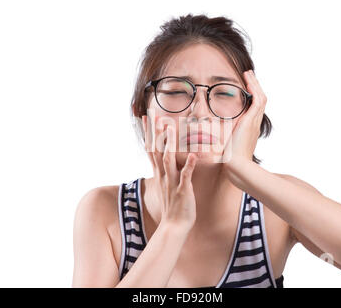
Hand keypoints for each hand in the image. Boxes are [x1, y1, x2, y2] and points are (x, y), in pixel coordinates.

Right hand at [144, 117, 198, 231]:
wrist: (174, 227)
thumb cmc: (173, 207)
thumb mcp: (166, 185)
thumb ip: (166, 171)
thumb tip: (165, 160)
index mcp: (160, 173)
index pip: (151, 149)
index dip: (148, 133)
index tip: (145, 117)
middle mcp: (163, 176)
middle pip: (156, 150)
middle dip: (155, 132)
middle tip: (153, 114)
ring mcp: (172, 183)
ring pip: (169, 160)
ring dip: (170, 144)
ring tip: (171, 128)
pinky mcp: (182, 191)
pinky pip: (185, 177)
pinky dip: (189, 166)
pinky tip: (194, 156)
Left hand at [222, 69, 267, 169]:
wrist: (235, 166)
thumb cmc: (227, 160)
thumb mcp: (220, 147)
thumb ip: (212, 142)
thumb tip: (199, 143)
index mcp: (249, 130)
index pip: (254, 110)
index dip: (251, 99)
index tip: (245, 91)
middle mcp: (254, 124)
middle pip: (260, 102)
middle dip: (255, 89)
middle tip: (249, 78)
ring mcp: (254, 122)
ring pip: (260, 98)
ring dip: (255, 85)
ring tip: (249, 75)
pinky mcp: (252, 120)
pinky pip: (258, 100)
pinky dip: (254, 88)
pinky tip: (248, 80)